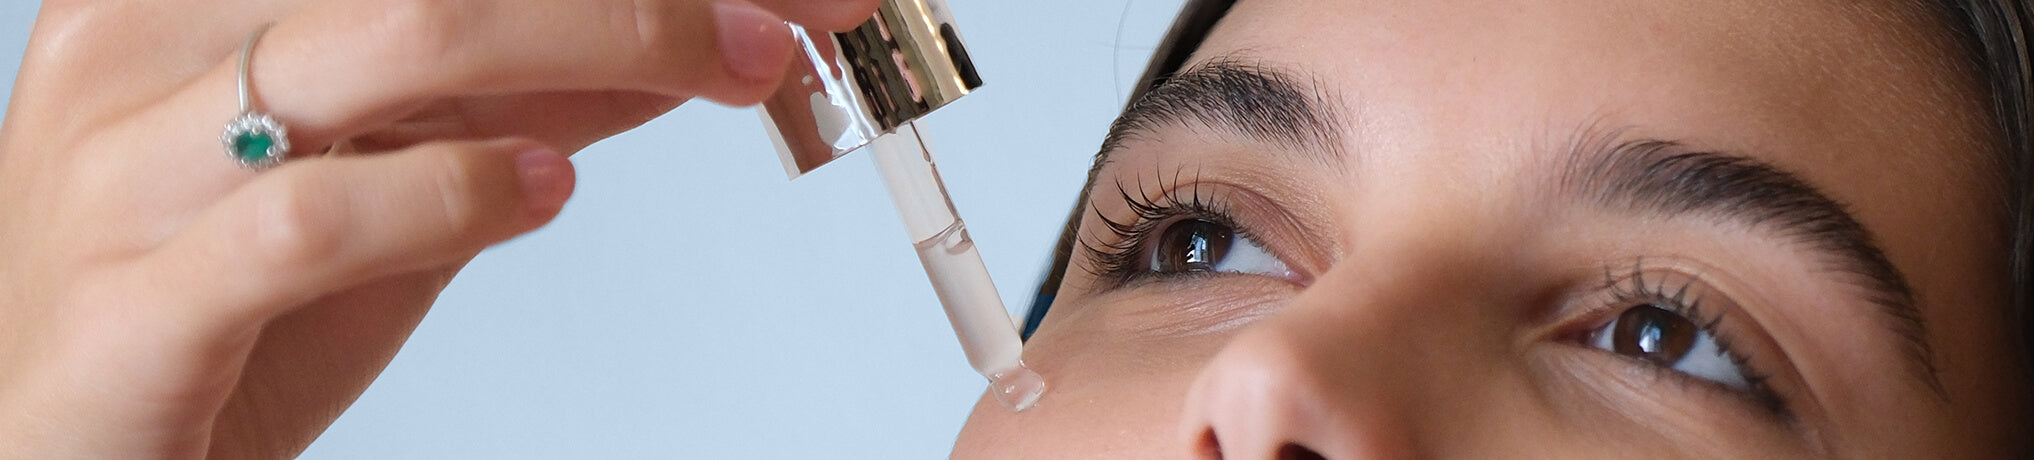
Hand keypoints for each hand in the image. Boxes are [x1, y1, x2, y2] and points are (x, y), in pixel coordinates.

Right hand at [0, 0, 875, 456]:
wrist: (56, 458)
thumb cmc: (213, 309)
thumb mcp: (394, 167)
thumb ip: (524, 92)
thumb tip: (686, 33)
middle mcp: (151, 50)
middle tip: (781, 21)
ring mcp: (128, 172)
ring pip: (395, 40)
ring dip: (602, 39)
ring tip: (721, 69)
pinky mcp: (134, 304)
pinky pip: (310, 215)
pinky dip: (453, 191)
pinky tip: (541, 192)